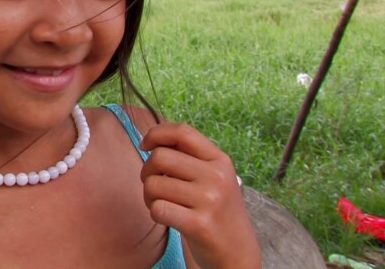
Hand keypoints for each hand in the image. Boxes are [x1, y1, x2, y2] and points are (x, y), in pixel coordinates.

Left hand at [139, 123, 260, 268]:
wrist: (238, 253)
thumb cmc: (217, 212)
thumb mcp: (214, 178)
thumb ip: (189, 158)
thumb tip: (151, 141)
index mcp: (220, 160)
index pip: (183, 132)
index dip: (157, 133)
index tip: (145, 145)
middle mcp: (216, 176)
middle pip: (160, 157)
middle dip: (147, 171)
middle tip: (154, 186)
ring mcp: (209, 200)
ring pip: (153, 184)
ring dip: (149, 196)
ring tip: (162, 204)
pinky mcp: (199, 224)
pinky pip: (157, 208)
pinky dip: (155, 213)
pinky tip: (168, 218)